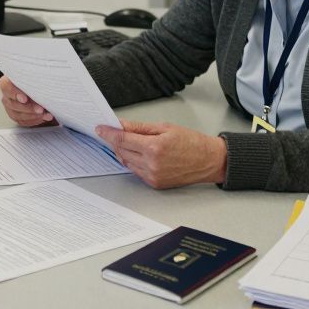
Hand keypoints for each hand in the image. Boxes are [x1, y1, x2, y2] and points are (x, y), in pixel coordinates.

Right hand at [0, 76, 54, 125]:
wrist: (41, 88)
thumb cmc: (37, 79)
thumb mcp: (35, 73)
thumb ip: (35, 76)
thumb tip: (43, 76)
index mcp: (8, 81)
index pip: (5, 86)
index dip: (14, 93)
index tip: (25, 99)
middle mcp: (7, 94)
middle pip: (12, 103)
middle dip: (28, 108)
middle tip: (40, 109)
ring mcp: (10, 106)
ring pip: (17, 114)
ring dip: (33, 116)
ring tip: (45, 114)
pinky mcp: (16, 115)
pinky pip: (23, 121)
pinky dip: (34, 120)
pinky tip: (43, 117)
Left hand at [95, 119, 226, 188]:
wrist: (208, 161)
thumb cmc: (191, 142)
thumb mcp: (165, 127)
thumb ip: (140, 127)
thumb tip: (122, 124)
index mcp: (154, 148)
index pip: (123, 139)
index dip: (108, 133)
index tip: (100, 128)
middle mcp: (152, 164)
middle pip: (121, 151)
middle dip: (114, 141)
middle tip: (110, 132)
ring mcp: (153, 176)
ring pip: (126, 162)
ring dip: (122, 151)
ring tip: (125, 141)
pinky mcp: (155, 183)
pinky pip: (136, 170)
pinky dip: (132, 161)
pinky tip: (136, 153)